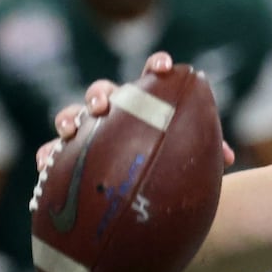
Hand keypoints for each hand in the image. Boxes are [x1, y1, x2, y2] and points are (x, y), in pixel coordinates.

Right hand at [35, 51, 236, 172]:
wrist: (149, 205)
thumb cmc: (172, 176)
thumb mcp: (190, 165)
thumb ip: (206, 155)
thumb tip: (226, 157)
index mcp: (145, 108)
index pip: (151, 79)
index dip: (155, 67)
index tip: (164, 66)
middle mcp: (113, 114)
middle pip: (102, 91)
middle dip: (101, 93)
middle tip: (105, 104)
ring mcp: (87, 134)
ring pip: (72, 115)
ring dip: (70, 118)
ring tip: (71, 129)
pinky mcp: (67, 159)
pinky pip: (51, 154)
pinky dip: (47, 155)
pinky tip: (46, 164)